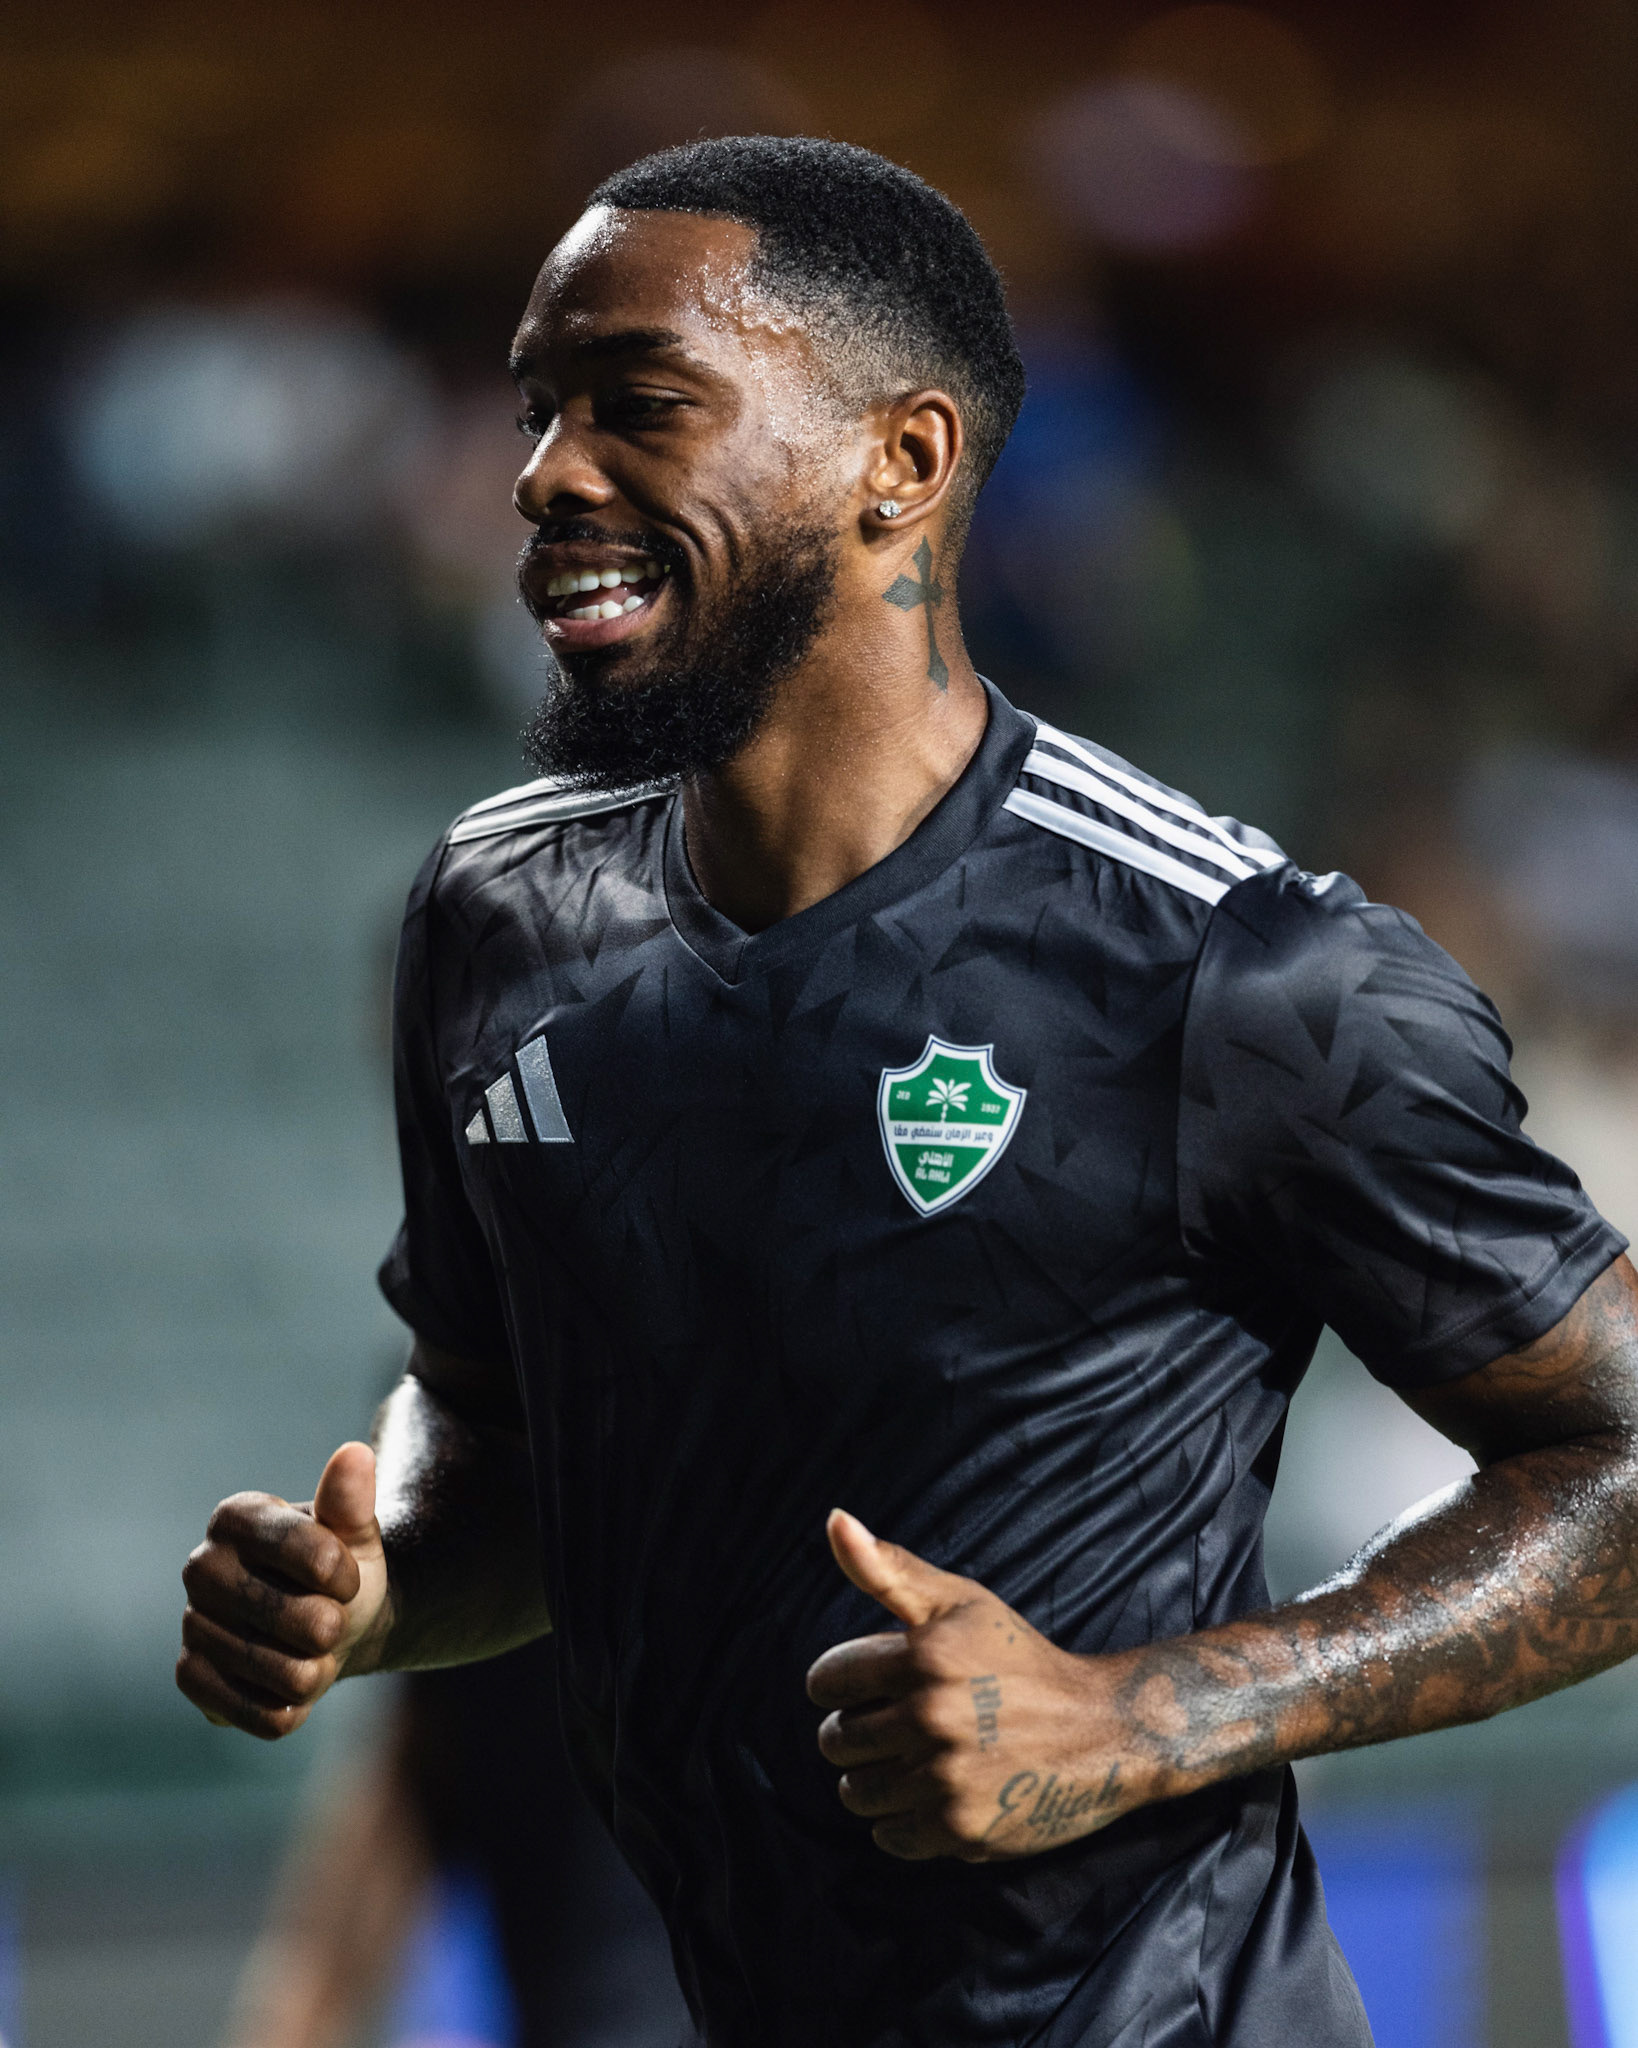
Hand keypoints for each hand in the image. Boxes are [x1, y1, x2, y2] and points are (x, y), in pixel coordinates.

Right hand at [177, 1442, 390, 1739]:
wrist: (325, 1625)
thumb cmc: (338, 1571)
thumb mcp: (356, 1534)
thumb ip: (352, 1500)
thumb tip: (354, 1454)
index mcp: (237, 1516)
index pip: (311, 1552)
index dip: (345, 1575)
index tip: (348, 1575)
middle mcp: (201, 1565)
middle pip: (305, 1621)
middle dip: (335, 1627)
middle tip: (328, 1619)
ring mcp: (191, 1623)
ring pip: (292, 1675)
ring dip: (319, 1670)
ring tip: (309, 1650)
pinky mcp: (190, 1677)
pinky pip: (268, 1716)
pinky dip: (294, 1707)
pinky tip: (284, 1681)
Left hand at [807, 1510, 1148, 1861]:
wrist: (1104, 1729)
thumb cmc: (1020, 1658)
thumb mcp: (960, 1601)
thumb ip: (889, 1569)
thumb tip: (835, 1518)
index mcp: (925, 1656)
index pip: (826, 1680)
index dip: (842, 1682)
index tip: (872, 1686)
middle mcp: (932, 1717)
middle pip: (836, 1740)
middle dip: (858, 1731)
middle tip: (901, 1725)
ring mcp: (947, 1777)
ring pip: (856, 1792)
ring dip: (875, 1780)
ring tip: (916, 1760)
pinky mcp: (962, 1829)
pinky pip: (889, 1836)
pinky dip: (903, 1822)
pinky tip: (937, 1794)